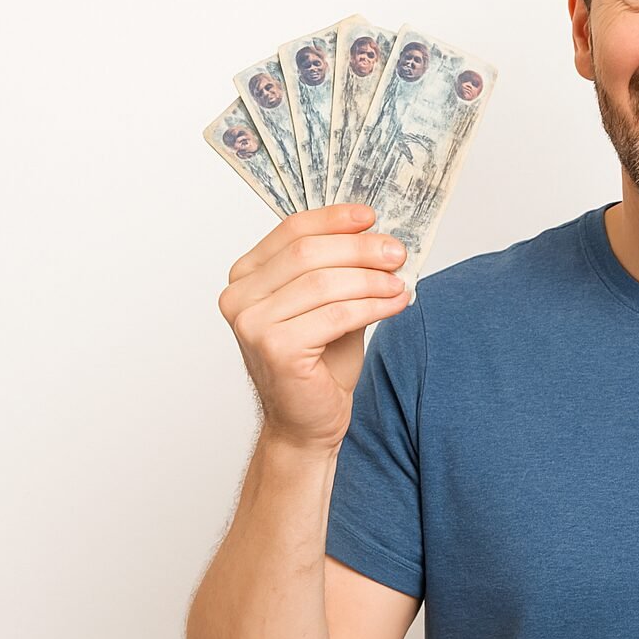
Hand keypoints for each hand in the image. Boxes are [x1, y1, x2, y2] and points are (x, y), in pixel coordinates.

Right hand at [217, 204, 409, 452]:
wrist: (307, 422)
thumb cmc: (318, 364)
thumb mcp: (330, 303)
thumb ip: (342, 269)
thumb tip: (378, 235)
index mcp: (246, 277)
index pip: (291, 230)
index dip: (334, 219)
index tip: (371, 217)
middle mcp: (239, 297)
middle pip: (308, 252)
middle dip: (360, 248)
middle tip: (397, 253)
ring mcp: (252, 323)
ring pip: (323, 282)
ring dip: (371, 279)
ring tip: (400, 284)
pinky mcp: (274, 348)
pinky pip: (335, 314)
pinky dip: (373, 305)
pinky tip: (397, 304)